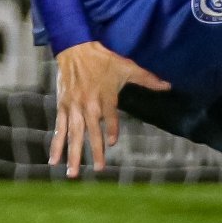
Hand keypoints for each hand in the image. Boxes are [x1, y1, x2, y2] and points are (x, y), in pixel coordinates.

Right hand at [50, 41, 169, 177]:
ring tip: (72, 173)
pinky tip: (54, 160)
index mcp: (105, 97)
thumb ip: (147, 79)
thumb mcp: (127, 67)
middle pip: (91, 132)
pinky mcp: (62, 107)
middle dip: (95, 152)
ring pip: (73, 135)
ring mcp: (74, 108)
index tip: (112, 142)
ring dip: (72, 155)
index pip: (110, 117)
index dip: (111, 129)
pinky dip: (56, 144)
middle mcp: (88, 106)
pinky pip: (59, 129)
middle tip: (99, 169)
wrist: (76, 49)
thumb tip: (168, 85)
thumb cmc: (103, 60)